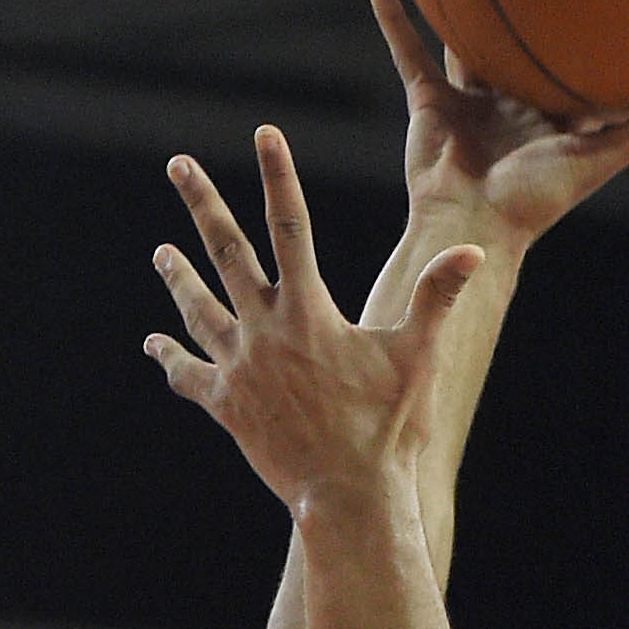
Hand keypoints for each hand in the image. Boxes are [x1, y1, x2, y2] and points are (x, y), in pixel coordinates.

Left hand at [150, 131, 478, 512]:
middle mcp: (264, 329)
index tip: (265, 134)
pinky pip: (189, 374)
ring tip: (160, 251)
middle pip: (225, 251)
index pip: (290, 225)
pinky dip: (171, 359)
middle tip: (178, 164)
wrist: (346, 495)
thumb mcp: (416, 358)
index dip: (278, 175)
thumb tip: (474, 251)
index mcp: (308, 310)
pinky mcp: (225, 404)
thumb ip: (437, 298)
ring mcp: (239, 366)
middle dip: (202, 203)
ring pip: (198, 308)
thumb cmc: (387, 428)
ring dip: (178, 276)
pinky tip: (154, 345)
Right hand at [367, 0, 628, 246]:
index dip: (592, 28)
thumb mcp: (598, 158)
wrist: (473, 225)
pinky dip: (391, 20)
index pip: (579, 62)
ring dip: (455, 2)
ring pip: (462, 38)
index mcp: (554, 111)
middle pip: (521, 41)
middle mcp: (512, 100)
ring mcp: (468, 98)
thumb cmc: (537, 200)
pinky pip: (407, 51)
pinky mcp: (429, 100)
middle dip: (527, 3)